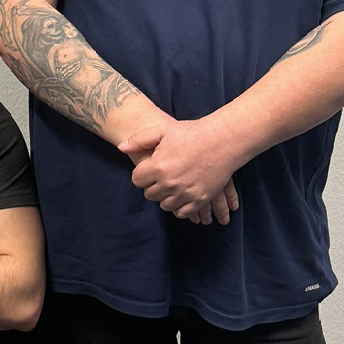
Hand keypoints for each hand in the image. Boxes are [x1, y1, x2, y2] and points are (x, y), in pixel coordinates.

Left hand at [119, 119, 240, 224]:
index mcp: (157, 167)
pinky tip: (181, 196)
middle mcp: (169, 183)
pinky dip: (180, 207)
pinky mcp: (200, 199)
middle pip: (150, 195)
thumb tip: (121, 147)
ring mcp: (185, 193)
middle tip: (161, 177)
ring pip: (165, 205)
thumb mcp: (163, 130)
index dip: (142, 175)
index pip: (137, 181)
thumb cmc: (191, 133)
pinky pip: (182, 213)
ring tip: (172, 185)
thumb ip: (139, 139)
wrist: (223, 140)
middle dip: (153, 186)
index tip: (149, 169)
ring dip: (166, 197)